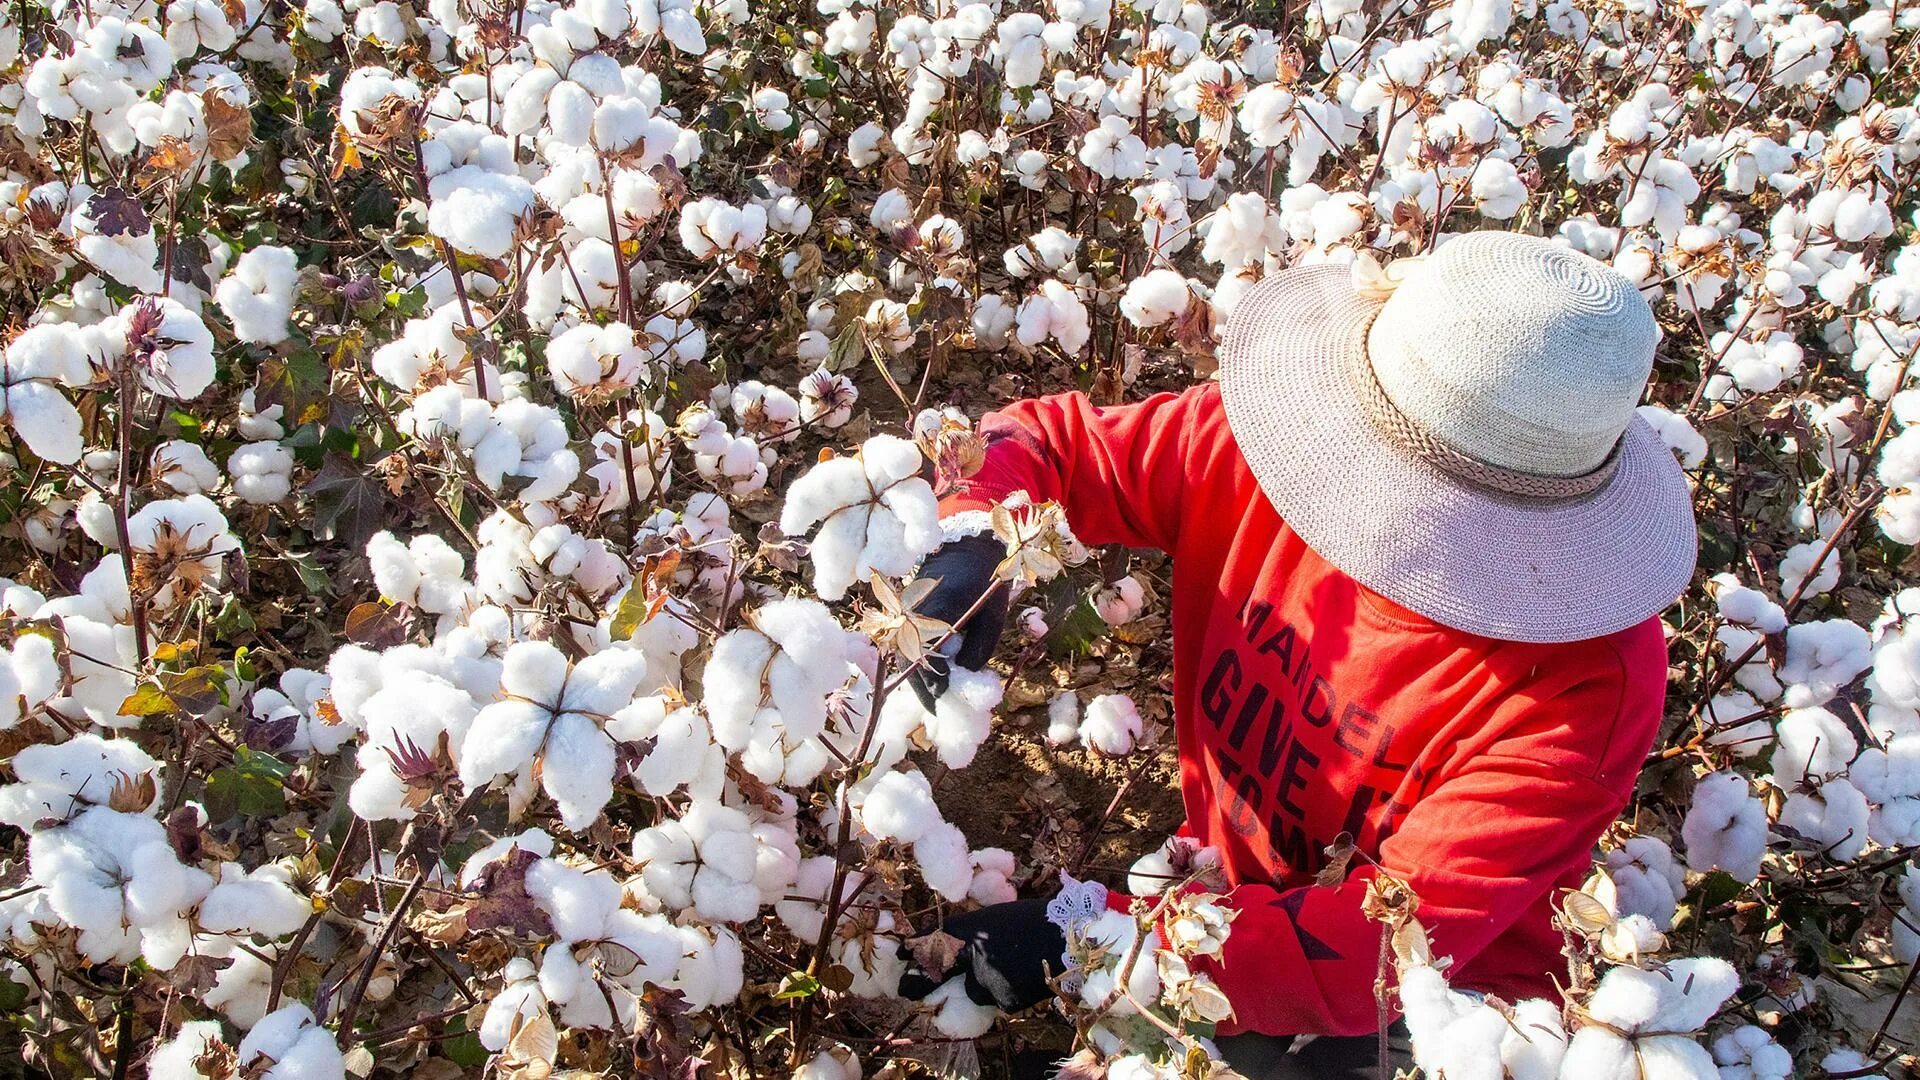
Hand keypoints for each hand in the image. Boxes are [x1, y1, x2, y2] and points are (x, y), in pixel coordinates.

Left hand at [897, 899, 1064, 1010]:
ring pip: (973, 990)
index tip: (899, 957)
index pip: (932, 941)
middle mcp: (972, 955)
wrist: (1070, 937)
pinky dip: (1003, 993)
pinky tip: (1021, 977)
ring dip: (980, 985)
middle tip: (905, 988)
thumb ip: (968, 933)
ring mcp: (988, 981)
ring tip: (1007, 968)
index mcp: (971, 929)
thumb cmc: (1033, 920)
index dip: (913, 951)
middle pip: (939, 973)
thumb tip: (940, 944)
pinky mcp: (1004, 1000)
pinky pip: (995, 1001)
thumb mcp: (994, 917)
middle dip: (919, 982)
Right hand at [905, 532, 1010, 710]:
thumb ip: (977, 650)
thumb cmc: (985, 586)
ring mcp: (905, 618)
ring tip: (936, 704)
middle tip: (939, 715)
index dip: (937, 688)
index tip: (947, 704)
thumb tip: (962, 680)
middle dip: (925, 693)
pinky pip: (906, 650)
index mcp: (937, 612)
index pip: (930, 661)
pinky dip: (917, 668)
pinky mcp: (904, 620)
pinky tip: (933, 683)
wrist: (965, 553)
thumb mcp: (992, 619)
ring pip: (905, 660)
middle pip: (911, 665)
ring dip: (919, 683)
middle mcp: (913, 617)